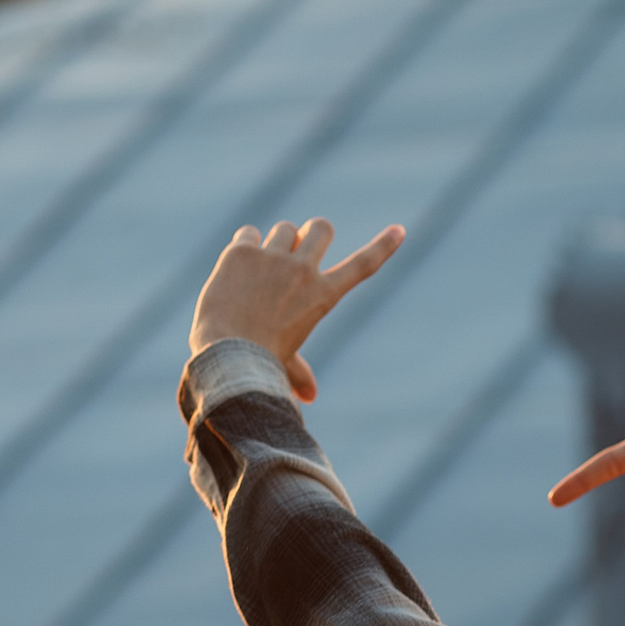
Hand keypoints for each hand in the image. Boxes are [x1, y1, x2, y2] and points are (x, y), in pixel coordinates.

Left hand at [188, 219, 405, 401]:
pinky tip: (234, 274)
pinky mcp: (244, 251)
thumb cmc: (256, 362)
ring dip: (274, 244)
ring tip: (257, 274)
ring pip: (284, 228)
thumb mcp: (285, 363)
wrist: (225, 352)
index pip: (362, 266)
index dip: (383, 247)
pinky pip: (249, 234)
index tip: (399, 231)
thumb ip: (299, 372)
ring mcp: (273, 258)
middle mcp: (303, 271)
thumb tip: (309, 397)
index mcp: (322, 296)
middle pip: (321, 228)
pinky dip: (244, 248)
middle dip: (312, 233)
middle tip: (297, 247)